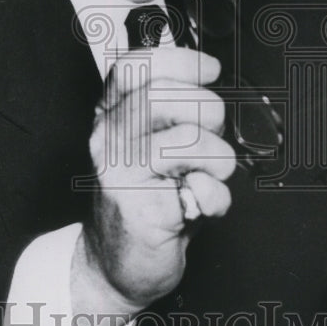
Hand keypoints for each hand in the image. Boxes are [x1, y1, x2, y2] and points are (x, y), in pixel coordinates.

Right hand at [72, 47, 235, 324]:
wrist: (117, 265)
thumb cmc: (146, 200)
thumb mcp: (153, 145)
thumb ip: (172, 110)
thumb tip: (207, 75)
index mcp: (110, 115)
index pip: (136, 66)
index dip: (181, 60)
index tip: (210, 70)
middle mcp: (108, 139)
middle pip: (166, 96)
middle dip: (209, 112)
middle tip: (213, 135)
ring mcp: (119, 173)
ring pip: (189, 139)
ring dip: (218, 159)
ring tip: (208, 175)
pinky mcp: (140, 209)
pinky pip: (201, 187)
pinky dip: (216, 198)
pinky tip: (199, 205)